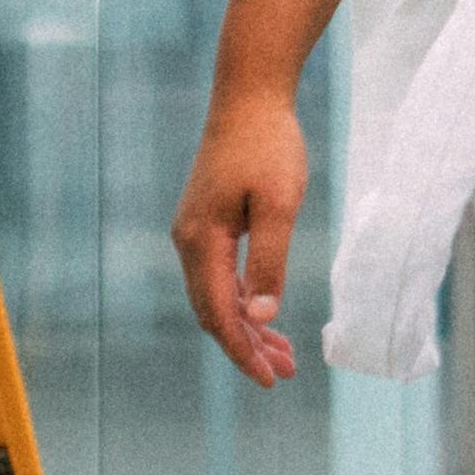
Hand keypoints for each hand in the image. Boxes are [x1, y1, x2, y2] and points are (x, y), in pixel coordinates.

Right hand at [171, 82, 311, 385]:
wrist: (249, 95)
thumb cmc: (268, 145)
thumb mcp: (279, 204)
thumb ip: (269, 261)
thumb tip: (259, 316)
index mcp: (201, 241)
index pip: (219, 314)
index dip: (243, 351)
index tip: (272, 379)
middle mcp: (188, 241)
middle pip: (213, 312)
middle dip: (246, 347)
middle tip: (286, 373)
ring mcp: (195, 232)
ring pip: (216, 296)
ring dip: (247, 327)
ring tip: (284, 354)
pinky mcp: (207, 222)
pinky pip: (220, 275)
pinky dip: (243, 300)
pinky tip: (266, 315)